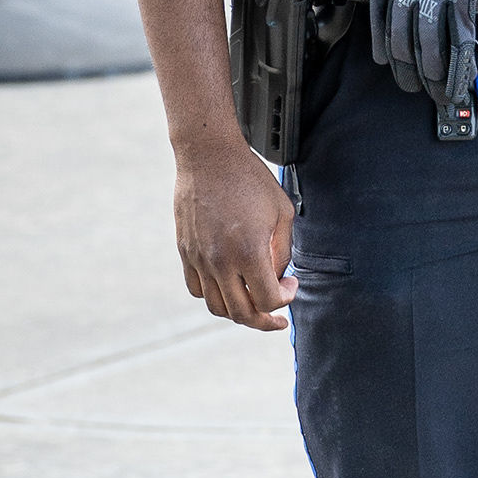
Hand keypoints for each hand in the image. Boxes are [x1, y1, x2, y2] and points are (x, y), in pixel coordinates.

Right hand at [175, 139, 297, 330]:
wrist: (208, 156)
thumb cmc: (249, 179)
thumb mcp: (282, 213)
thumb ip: (282, 252)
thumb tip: (277, 278)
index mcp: (249, 251)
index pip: (268, 300)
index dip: (285, 300)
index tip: (291, 286)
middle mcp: (220, 260)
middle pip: (242, 313)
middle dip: (265, 321)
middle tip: (276, 318)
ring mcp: (199, 258)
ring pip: (217, 307)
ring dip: (238, 313)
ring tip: (252, 304)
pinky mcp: (186, 252)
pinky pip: (197, 289)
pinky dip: (214, 296)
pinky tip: (228, 286)